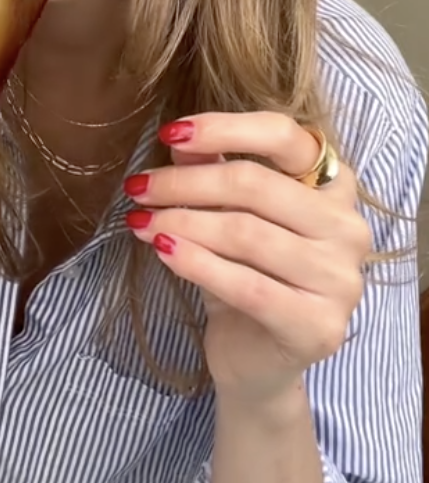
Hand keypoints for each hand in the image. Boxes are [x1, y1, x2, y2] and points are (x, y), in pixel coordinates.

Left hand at [123, 112, 371, 403]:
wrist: (255, 359)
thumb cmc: (244, 272)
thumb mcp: (226, 213)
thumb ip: (211, 170)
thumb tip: (181, 139)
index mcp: (335, 184)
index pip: (283, 135)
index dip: (224, 128)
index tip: (170, 133)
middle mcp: (348, 226)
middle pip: (255, 184)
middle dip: (185, 183)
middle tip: (139, 188)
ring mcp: (341, 278)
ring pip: (246, 233)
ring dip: (182, 223)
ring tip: (140, 222)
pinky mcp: (320, 326)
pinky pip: (246, 285)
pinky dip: (197, 264)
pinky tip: (163, 251)